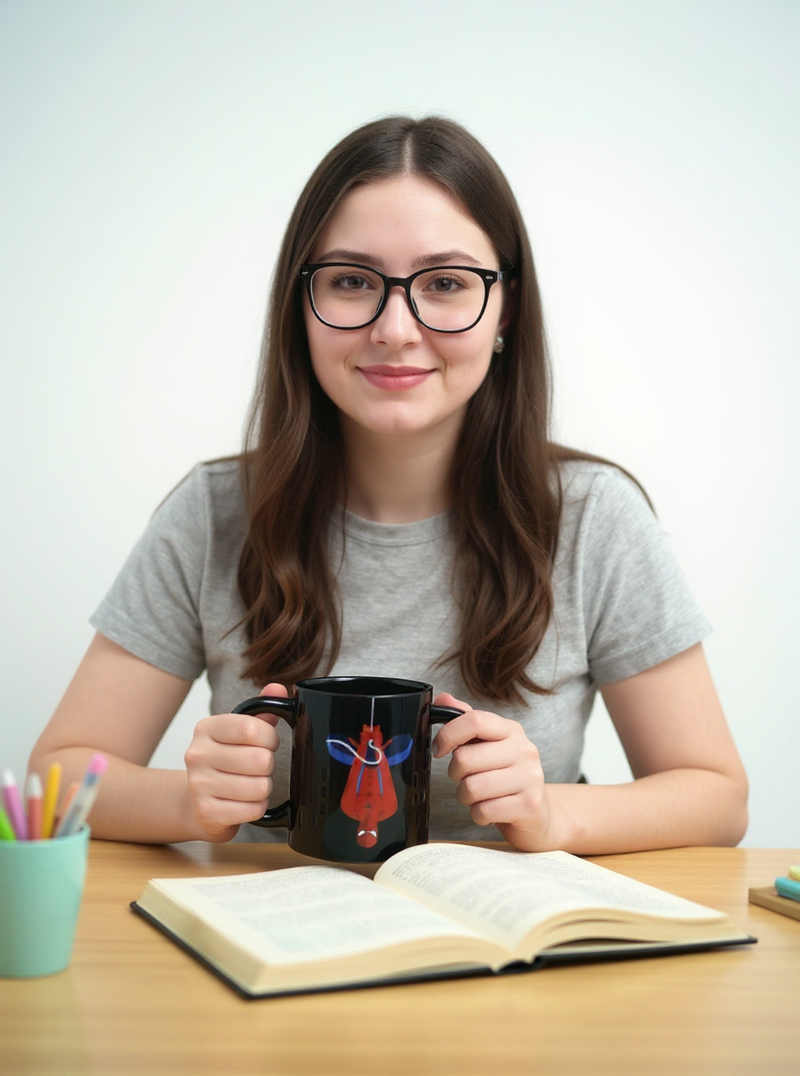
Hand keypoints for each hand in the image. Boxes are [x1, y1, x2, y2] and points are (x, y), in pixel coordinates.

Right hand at [184, 682, 285, 840]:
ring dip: (263, 788)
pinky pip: (254, 809)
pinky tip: (244, 802)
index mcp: (206, 728)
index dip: (270, 737)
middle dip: (268, 765)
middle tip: (258, 767)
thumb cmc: (224, 763)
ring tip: (250, 784)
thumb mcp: (239, 732)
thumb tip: (279, 689)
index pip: (252, 727)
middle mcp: (198, 754)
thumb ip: (262, 710)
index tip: (267, 743)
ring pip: (260, 787)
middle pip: (260, 760)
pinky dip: (257, 807)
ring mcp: (199, 785)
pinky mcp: (208, 812)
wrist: (198, 804)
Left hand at [432, 692, 558, 850]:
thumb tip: (442, 698)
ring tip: (479, 796)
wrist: (538, 814)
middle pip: (465, 758)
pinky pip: (483, 811)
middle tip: (465, 778)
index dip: (448, 734)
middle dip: (455, 774)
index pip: (475, 720)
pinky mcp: (530, 805)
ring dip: (466, 797)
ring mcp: (530, 777)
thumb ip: (465, 721)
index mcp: (511, 730)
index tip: (438, 750)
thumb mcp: (487, 746)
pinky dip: (478, 814)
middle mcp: (524, 750)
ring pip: (471, 787)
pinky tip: (491, 810)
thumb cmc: (505, 776)